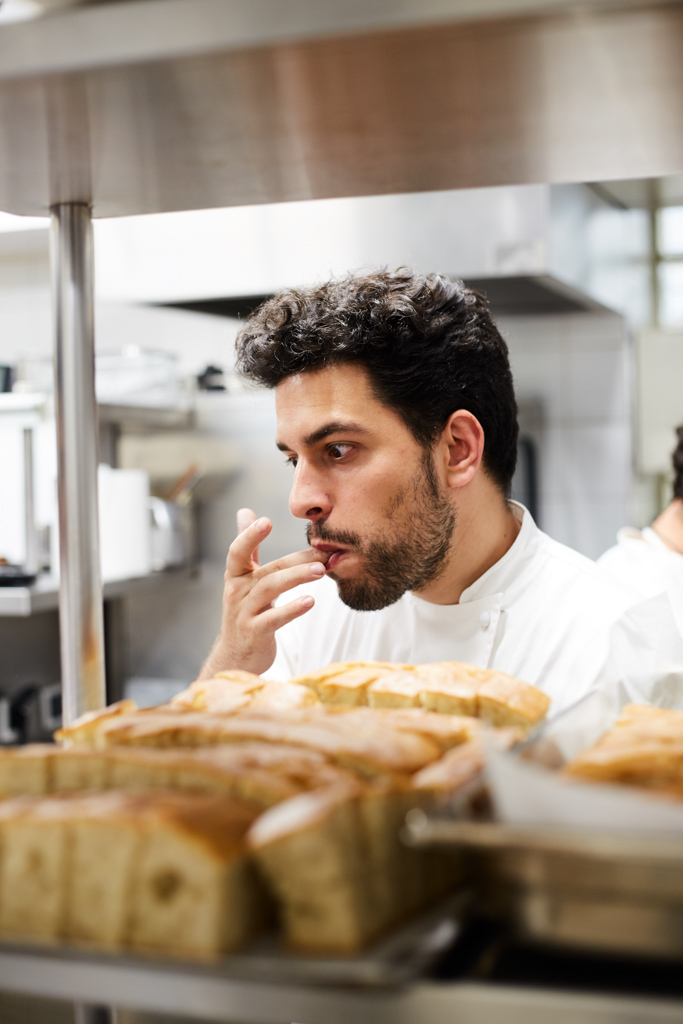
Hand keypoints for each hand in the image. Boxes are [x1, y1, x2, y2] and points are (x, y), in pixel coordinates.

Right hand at [198, 508, 325, 676]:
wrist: (235, 655)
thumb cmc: (244, 611)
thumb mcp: (242, 578)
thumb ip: (248, 547)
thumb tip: (246, 511)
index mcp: (235, 576)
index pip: (237, 551)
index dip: (249, 536)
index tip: (266, 521)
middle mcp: (237, 592)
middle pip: (268, 571)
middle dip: (295, 560)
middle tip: (322, 552)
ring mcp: (244, 613)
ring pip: (270, 590)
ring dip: (296, 578)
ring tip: (320, 571)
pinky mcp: (255, 633)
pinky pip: (274, 619)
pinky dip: (292, 609)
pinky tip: (311, 601)